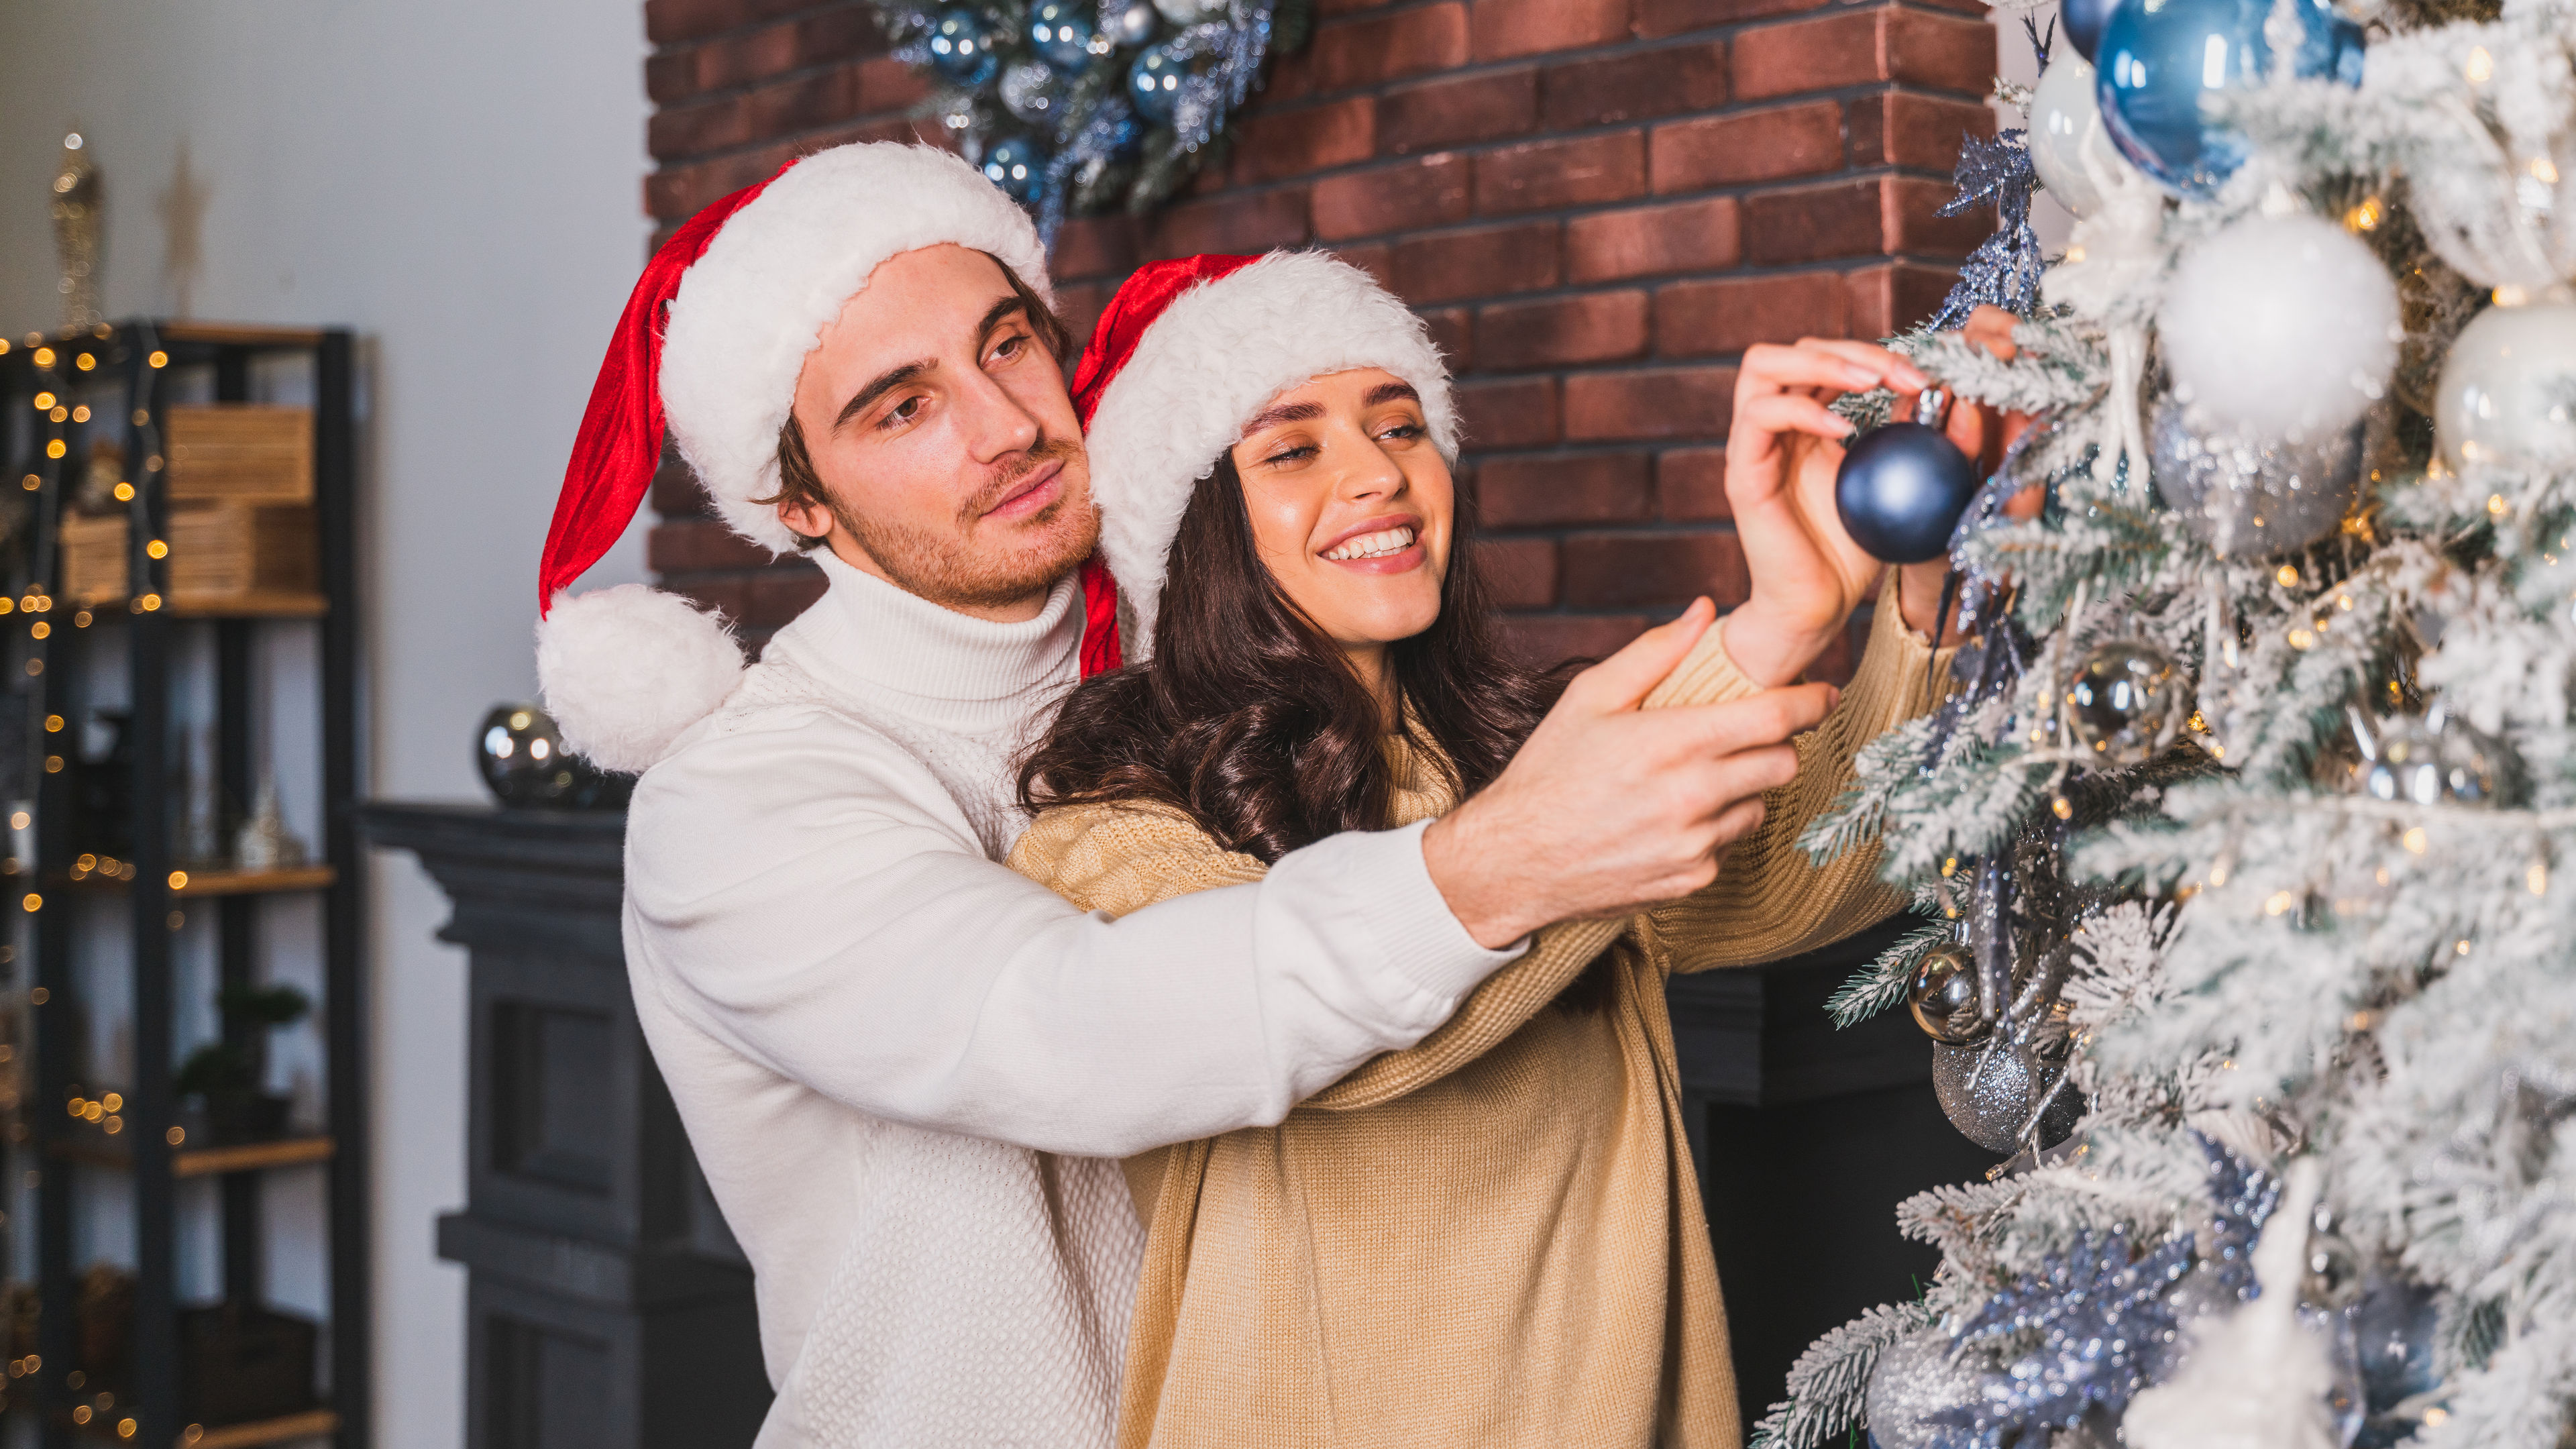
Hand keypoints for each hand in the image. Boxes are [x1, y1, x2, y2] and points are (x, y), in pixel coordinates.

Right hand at [1423, 600, 1838, 947]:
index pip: (1774, 718)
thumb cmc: (1549, 772)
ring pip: (1760, 805)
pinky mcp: (1692, 878)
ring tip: (1694, 777)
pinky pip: (1730, 843)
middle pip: (1783, 763)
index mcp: (1672, 742)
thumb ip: (1654, 652)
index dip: (1810, 701)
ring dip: (1744, 786)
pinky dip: (1715, 826)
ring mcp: (1696, 843)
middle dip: (1777, 742)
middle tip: (1748, 732)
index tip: (1822, 692)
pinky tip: (1671, 817)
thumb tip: (1706, 609)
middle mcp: (1692, 796)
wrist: (1514, 860)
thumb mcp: (1589, 698)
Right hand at [1723, 316, 2031, 674]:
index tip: (1925, 376)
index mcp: (1803, 422)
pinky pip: (1759, 418)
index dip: (1873, 354)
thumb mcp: (1891, 478)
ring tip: (1870, 381)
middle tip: (1903, 373)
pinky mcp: (1743, 475)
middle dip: (1850, 348)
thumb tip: (1941, 389)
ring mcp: (1751, 447)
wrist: (1817, 608)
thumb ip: (1905, 433)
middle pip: (1789, 349)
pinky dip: (1803, 410)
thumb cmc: (1852, 549)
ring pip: (1760, 367)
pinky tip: (1845, 426)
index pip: (1822, 358)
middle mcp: (1771, 427)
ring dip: (1821, 363)